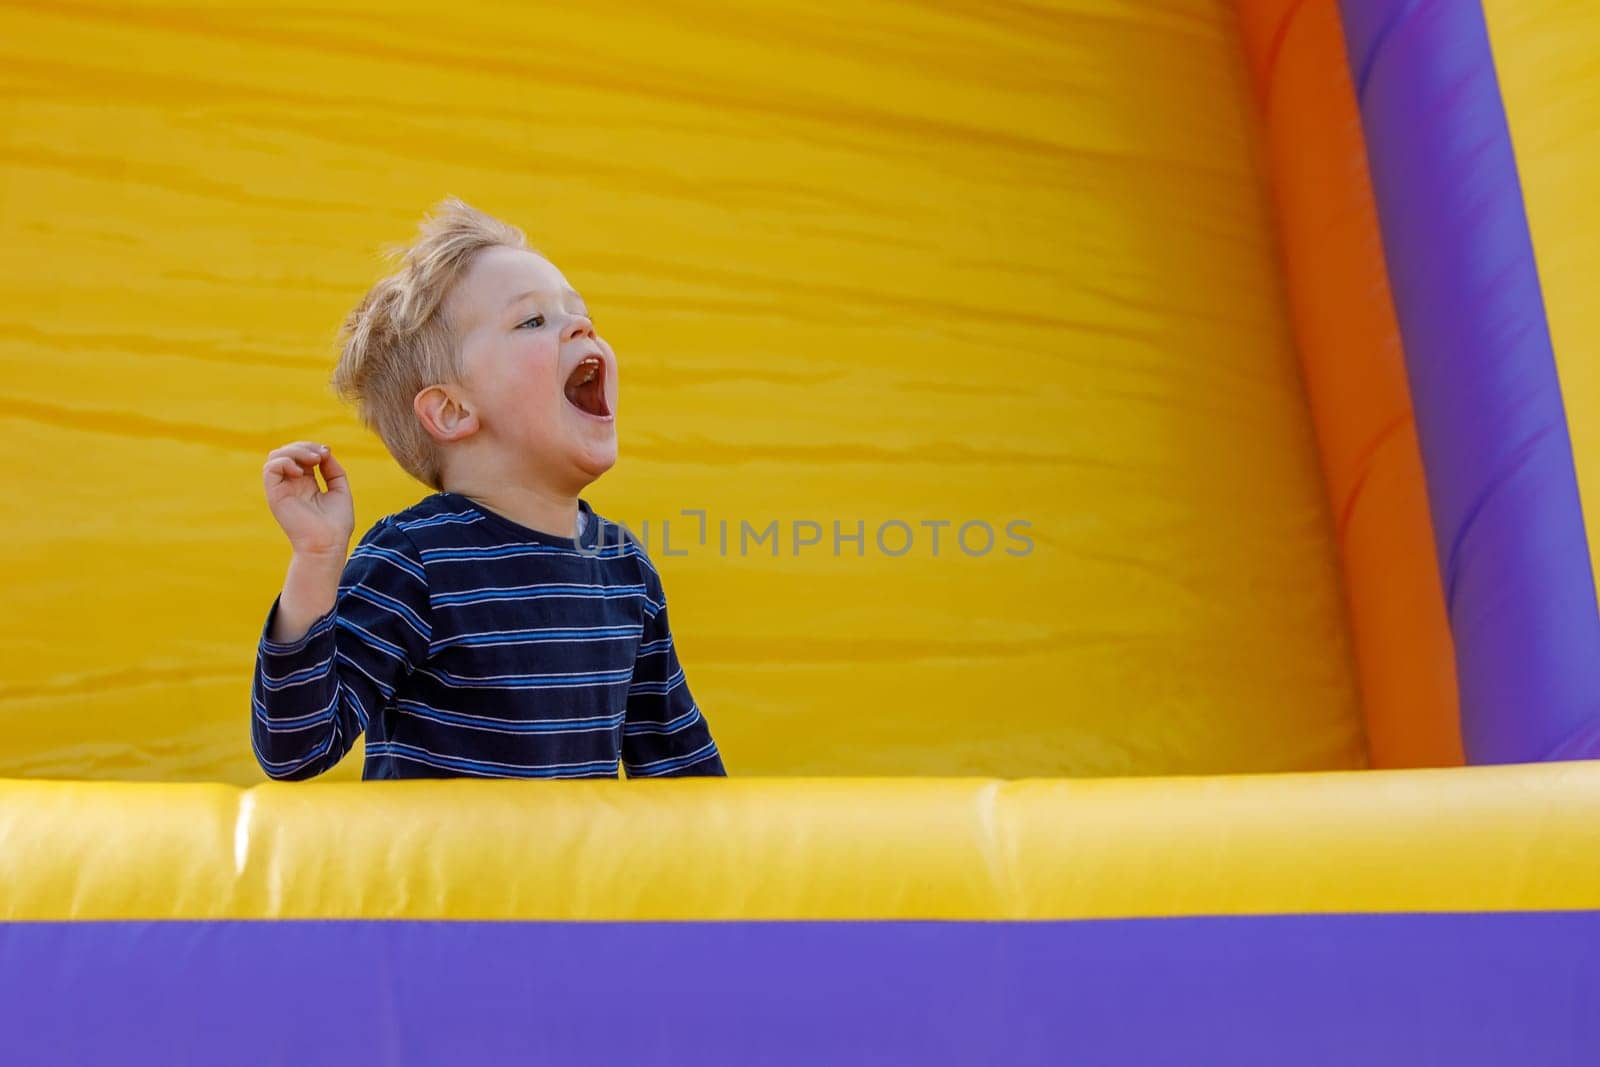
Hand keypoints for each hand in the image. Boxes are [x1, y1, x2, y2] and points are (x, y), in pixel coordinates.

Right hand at [262, 442, 354, 558]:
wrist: (328, 545)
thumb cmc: (336, 524)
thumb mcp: (340, 490)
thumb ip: (333, 470)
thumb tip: (325, 451)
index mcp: (306, 483)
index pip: (301, 455)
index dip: (312, 447)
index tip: (327, 452)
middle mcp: (291, 484)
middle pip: (287, 451)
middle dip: (304, 446)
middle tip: (320, 455)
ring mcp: (282, 489)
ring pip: (275, 456)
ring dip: (295, 451)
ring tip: (313, 460)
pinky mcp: (274, 495)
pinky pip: (270, 468)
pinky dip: (284, 462)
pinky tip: (301, 473)